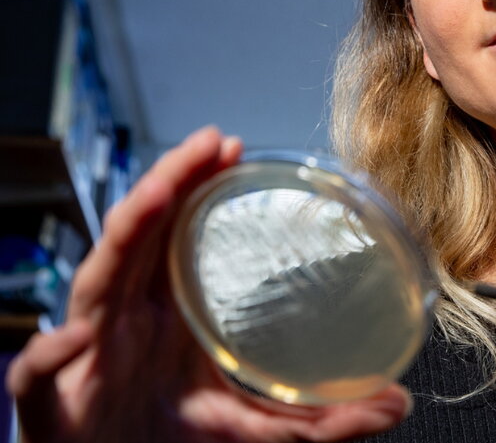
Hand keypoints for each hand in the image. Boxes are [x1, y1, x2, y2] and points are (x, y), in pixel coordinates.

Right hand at [6, 126, 410, 442]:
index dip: (195, 187)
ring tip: (149, 198)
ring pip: (95, 280)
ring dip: (120, 234)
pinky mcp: (52, 401)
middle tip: (208, 142)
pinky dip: (49, 354)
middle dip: (168, 183)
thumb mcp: (253, 423)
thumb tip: (396, 403)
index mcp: (166, 308)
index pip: (174, 232)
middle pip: (140, 235)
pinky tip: (72, 337)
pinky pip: (39, 372)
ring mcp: (88, 352)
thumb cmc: (174, 433)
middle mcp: (126, 315)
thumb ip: (319, 416)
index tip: (231, 148)